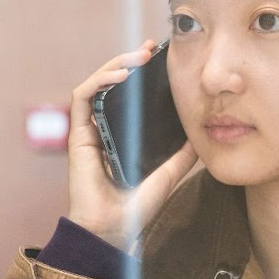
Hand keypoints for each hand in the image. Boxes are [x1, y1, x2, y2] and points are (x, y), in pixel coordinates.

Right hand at [67, 40, 197, 249]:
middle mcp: (104, 129)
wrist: (113, 229)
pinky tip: (120, 76)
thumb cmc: (136, 209)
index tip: (159, 60)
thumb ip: (182, 155)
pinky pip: (83, 97)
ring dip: (116, 65)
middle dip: (130, 61)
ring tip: (138, 58)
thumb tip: (201, 135)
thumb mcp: (168, 175)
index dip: (140, 75)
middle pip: (112, 85)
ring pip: (96, 84)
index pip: (128, 96)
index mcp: (123, 135)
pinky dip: (99, 81)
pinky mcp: (77, 134)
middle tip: (150, 49)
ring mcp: (89, 130)